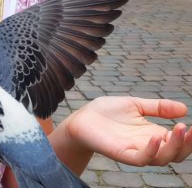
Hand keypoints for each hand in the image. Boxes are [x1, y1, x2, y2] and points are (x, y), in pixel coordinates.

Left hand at [67, 96, 191, 165]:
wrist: (82, 118)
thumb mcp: (136, 105)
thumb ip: (158, 107)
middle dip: (187, 143)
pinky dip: (151, 150)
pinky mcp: (122, 154)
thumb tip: (185, 108)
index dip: (189, 137)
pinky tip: (156, 137)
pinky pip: (141, 159)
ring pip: (162, 158)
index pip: (179, 142)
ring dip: (174, 145)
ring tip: (179, 128)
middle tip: (190, 129)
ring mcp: (136, 151)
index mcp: (153, 135)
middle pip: (176, 153)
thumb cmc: (107, 112)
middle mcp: (148, 146)